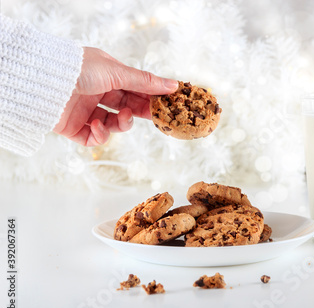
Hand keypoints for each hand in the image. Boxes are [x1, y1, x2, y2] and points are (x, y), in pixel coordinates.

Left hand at [53, 47, 177, 145]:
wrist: (46, 82)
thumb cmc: (79, 69)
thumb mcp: (117, 72)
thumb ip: (145, 82)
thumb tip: (173, 85)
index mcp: (106, 76)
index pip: (134, 89)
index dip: (151, 97)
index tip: (167, 104)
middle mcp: (96, 93)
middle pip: (127, 107)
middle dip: (140, 112)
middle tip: (156, 117)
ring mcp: (86, 111)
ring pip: (113, 125)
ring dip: (122, 123)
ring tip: (122, 117)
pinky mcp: (75, 129)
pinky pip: (94, 138)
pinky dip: (100, 134)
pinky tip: (98, 125)